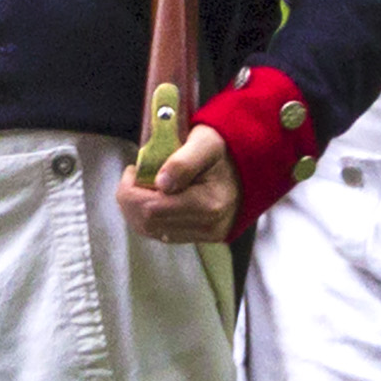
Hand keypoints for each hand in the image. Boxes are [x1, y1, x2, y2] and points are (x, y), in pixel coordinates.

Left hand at [120, 124, 244, 243]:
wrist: (250, 163)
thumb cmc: (224, 149)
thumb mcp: (205, 143)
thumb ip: (182, 162)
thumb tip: (160, 183)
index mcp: (208, 204)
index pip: (151, 209)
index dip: (130, 191)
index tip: (132, 170)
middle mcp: (208, 226)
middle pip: (148, 223)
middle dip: (131, 200)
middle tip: (134, 177)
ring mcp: (207, 234)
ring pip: (152, 231)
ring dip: (138, 210)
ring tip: (142, 187)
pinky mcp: (205, 237)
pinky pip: (164, 234)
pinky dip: (151, 218)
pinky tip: (154, 199)